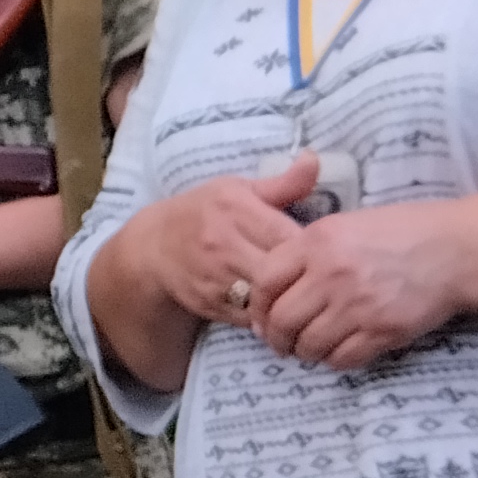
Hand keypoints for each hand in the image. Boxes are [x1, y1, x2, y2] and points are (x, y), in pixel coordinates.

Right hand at [119, 154, 320, 334]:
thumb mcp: (236, 189)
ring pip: (268, 298)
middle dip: (305, 277)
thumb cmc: (202, 212)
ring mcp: (215, 277)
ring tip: (306, 296)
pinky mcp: (211, 304)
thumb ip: (282, 183)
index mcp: (236, 209)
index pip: (290, 236)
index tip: (325, 251)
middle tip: (321, 279)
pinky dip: (270, 317)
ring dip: (289, 299)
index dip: (314, 248)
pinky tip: (280, 308)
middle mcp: (224, 244)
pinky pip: (253, 318)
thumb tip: (315, 159)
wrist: (151, 247)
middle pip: (281, 269)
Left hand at [248, 201, 470, 372]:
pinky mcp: (383, 330)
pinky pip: (342, 358)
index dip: (258, 305)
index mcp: (317, 241)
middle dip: (276, 339)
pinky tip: (338, 352)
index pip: (265, 281)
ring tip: (309, 349)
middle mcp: (332, 274)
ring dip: (304, 352)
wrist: (457, 250)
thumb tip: (273, 288)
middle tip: (281, 344)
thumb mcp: (346, 224)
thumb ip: (308, 251)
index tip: (262, 317)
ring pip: (309, 344)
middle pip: (282, 319)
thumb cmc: (402, 233)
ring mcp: (358, 304)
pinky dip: (334, 361)